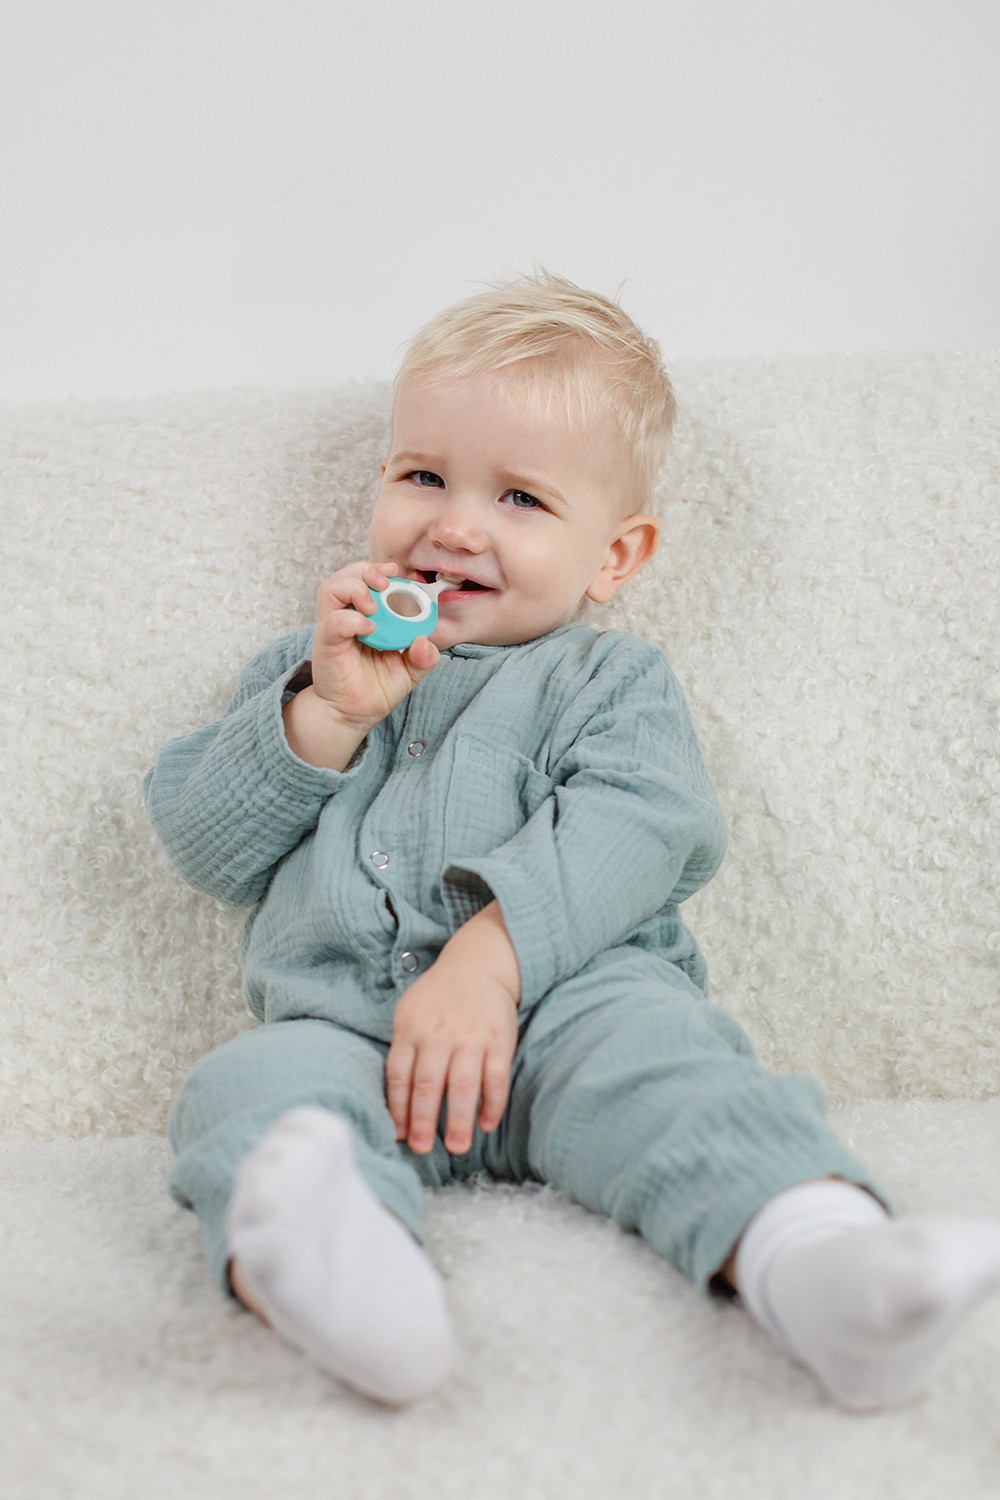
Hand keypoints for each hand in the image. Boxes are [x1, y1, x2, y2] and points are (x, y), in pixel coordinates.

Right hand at [283, 560, 439, 768]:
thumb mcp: (409, 672)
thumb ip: (424, 657)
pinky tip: (368, 628)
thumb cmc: (376, 689)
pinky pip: (333, 621)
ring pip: (331, 589)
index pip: (365, 579)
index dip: (378, 569)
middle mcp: (346, 616)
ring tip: (374, 606)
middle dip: (365, 570)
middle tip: (384, 582)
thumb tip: (425, 641)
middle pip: (345, 576)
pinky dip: (351, 619)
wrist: (352, 715)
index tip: (396, 571)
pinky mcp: (327, 644)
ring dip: (355, 588)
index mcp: (365, 616)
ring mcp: (334, 628)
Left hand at [386, 932, 519, 1155]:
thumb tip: (395, 1105)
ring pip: (462, 1085)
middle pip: (428, 1084)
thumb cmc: (437, 997)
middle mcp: (439, 1035)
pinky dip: (493, 1103)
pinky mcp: (499, 1040)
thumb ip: (402, 1051)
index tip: (399, 1135)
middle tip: (422, 1149)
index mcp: (411, 1030)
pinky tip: (487, 1124)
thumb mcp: (409, 1014)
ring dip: (459, 1119)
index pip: (400, 1076)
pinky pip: (496, 1077)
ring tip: (457, 1147)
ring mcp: (471, 1037)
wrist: (477, 964)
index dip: (398, 1109)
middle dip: (424, 1121)